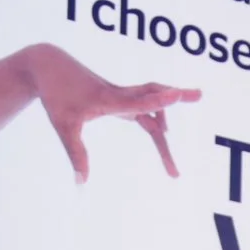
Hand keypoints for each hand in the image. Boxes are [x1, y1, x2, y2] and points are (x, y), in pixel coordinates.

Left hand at [23, 45, 199, 182]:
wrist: (48, 65)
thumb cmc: (55, 95)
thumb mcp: (63, 126)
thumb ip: (76, 154)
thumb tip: (81, 184)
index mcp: (107, 99)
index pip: (136, 101)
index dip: (156, 100)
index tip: (176, 94)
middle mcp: (119, 94)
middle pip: (153, 96)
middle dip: (176, 96)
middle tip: (200, 94)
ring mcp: (121, 95)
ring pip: (151, 103)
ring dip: (169, 114)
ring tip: (177, 152)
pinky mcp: (118, 97)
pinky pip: (144, 108)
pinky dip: (156, 116)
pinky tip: (161, 131)